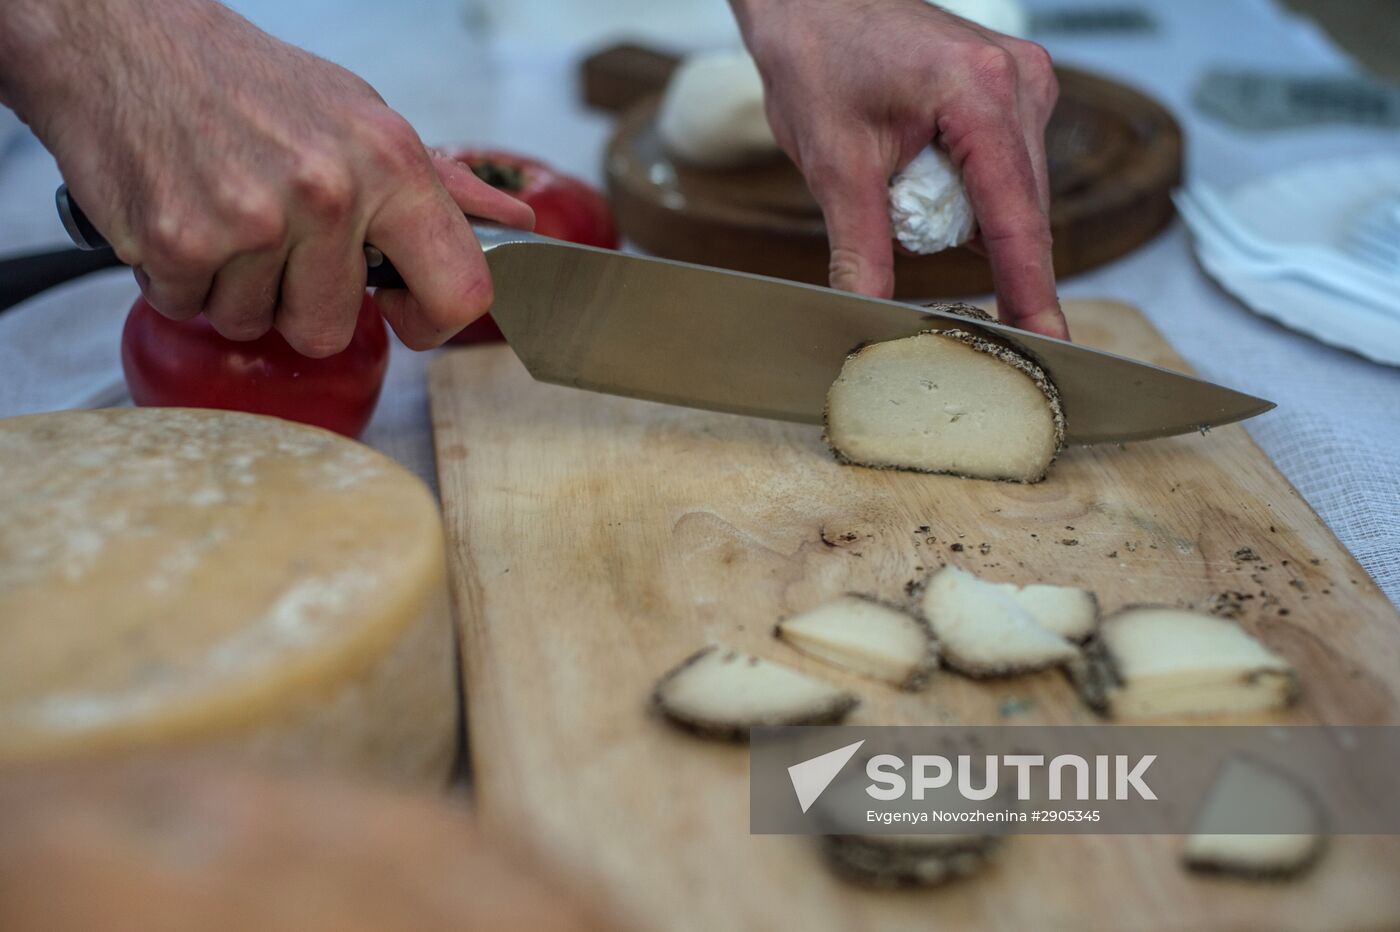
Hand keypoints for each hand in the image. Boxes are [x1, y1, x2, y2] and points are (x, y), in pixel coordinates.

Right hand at [0, 0, 533, 354]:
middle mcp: (329, 193)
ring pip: (254, 325)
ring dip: (234, 289)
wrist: (126, 40)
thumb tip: (514, 224)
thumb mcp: (364, 119)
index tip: (404, 314)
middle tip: (277, 242)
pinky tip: (183, 215)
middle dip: (299, 304)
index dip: (433, 325)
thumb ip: (441, 188)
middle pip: (331, 330)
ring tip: (225, 216)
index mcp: (391, 163)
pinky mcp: (179, 241)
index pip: (459, 291)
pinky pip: (190, 310)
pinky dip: (179, 279)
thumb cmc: (252, 85)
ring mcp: (253, 220)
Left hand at [730, 0, 1067, 338]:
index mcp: (981, 93)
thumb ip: (859, 247)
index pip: (1017, 218)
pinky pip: (1005, 168)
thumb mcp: (834, 164)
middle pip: (1021, 212)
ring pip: (1013, 193)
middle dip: (983, 256)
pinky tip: (922, 176)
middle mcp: (1019, 82)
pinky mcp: (1013, 88)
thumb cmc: (820, 55)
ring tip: (902, 187)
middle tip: (942, 289)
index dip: (1030, 291)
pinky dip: (967, 192)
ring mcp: (1023, 82)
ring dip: (967, 217)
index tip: (1048, 344)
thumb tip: (867, 314)